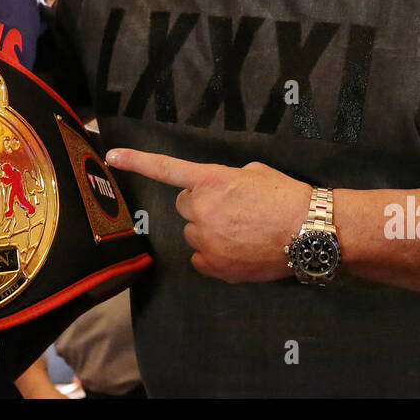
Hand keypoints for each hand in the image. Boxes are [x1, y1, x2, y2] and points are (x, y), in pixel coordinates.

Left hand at [106, 148, 310, 282]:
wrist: (308, 231)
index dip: (136, 160)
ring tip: (242, 231)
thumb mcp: (255, 172)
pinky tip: (238, 250)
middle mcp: (201, 208)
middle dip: (201, 206)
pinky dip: (214, 255)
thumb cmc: (286, 196)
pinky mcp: (214, 264)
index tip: (111, 155)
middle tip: (231, 210)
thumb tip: (221, 191)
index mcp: (210, 180)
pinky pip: (201, 258)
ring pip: (194, 233)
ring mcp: (206, 239)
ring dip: (209, 231)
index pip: (166, 168)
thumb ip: (227, 178)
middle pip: (184, 206)